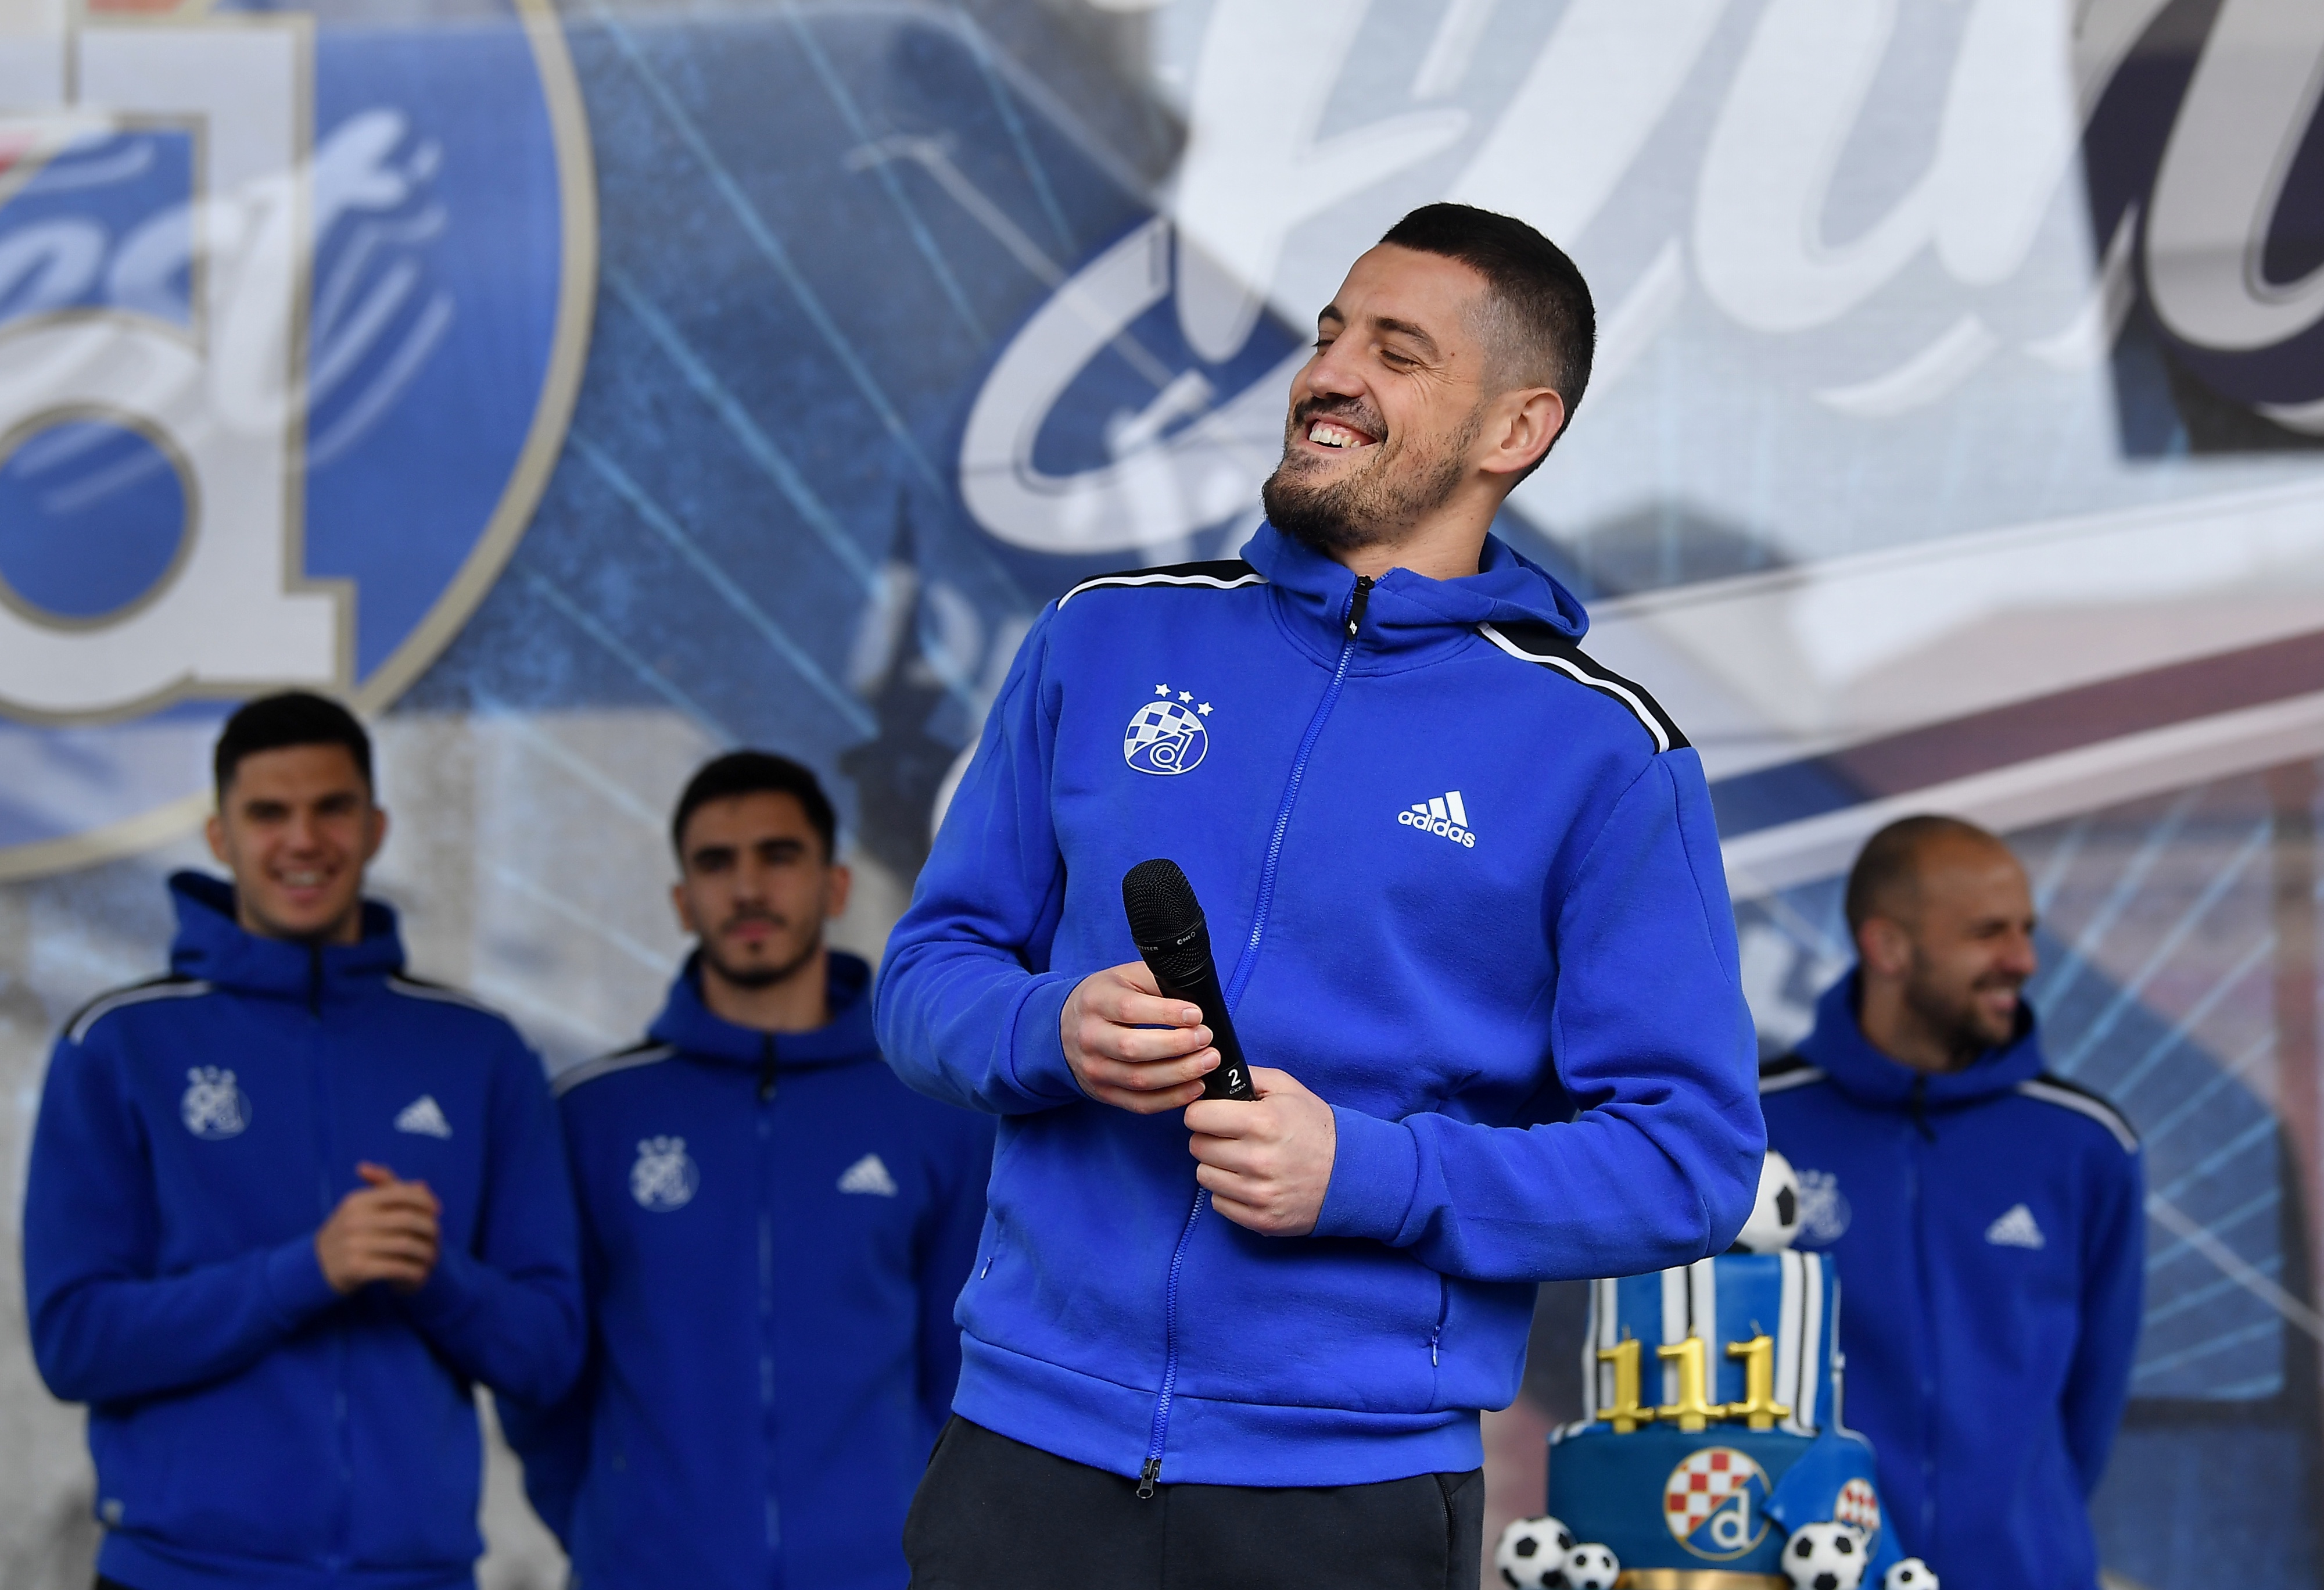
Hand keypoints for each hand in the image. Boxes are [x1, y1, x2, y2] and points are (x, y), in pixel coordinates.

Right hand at [315, 1162, 440, 1293]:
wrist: (313, 1268)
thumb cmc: (346, 1236)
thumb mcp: (359, 1210)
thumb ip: (388, 1194)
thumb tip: (423, 1186)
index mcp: (357, 1201)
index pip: (400, 1193)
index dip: (425, 1201)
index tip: (437, 1211)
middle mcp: (355, 1220)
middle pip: (408, 1219)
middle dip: (430, 1230)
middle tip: (436, 1240)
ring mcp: (354, 1244)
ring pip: (407, 1244)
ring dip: (426, 1253)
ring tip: (430, 1259)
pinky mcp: (357, 1268)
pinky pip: (397, 1268)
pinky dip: (414, 1273)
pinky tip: (418, 1275)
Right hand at [1060, 961, 1217, 1113]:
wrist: (1064, 1029)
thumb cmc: (1106, 999)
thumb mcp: (1126, 978)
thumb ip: (1157, 982)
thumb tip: (1196, 997)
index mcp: (1095, 1001)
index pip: (1129, 1010)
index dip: (1166, 1013)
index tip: (1196, 1014)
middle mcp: (1090, 1037)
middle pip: (1133, 1049)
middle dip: (1177, 1045)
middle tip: (1206, 1038)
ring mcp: (1095, 1070)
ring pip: (1139, 1080)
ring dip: (1180, 1074)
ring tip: (1209, 1061)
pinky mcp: (1104, 1093)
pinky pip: (1140, 1103)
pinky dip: (1172, 1099)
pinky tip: (1196, 1087)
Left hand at [1186, 1068, 1335, 1236]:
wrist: (1352, 1173)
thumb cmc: (1315, 1127)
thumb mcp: (1287, 1089)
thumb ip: (1247, 1077)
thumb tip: (1209, 1076)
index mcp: (1263, 1122)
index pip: (1197, 1117)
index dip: (1202, 1112)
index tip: (1212, 1115)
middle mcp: (1258, 1159)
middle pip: (1197, 1147)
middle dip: (1210, 1138)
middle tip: (1230, 1137)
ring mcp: (1260, 1194)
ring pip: (1204, 1176)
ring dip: (1217, 1166)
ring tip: (1240, 1159)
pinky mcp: (1262, 1220)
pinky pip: (1219, 1203)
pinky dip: (1229, 1192)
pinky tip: (1249, 1182)